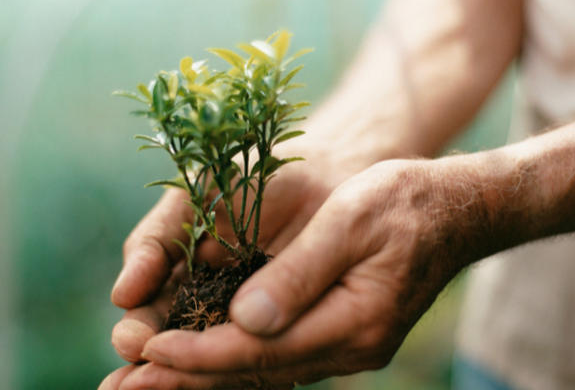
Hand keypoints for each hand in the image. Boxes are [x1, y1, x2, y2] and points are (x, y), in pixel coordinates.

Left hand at [108, 157, 496, 388]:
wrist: (453, 211)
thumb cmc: (403, 202)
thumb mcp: (351, 221)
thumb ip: (299, 272)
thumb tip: (244, 321)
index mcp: (353, 321)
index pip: (260, 349)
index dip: (200, 352)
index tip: (148, 350)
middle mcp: (348, 346)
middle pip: (253, 372)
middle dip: (185, 378)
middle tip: (121, 385)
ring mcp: (345, 346)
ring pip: (260, 371)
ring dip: (200, 375)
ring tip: (143, 381)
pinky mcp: (338, 334)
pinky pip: (274, 358)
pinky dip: (229, 360)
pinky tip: (195, 358)